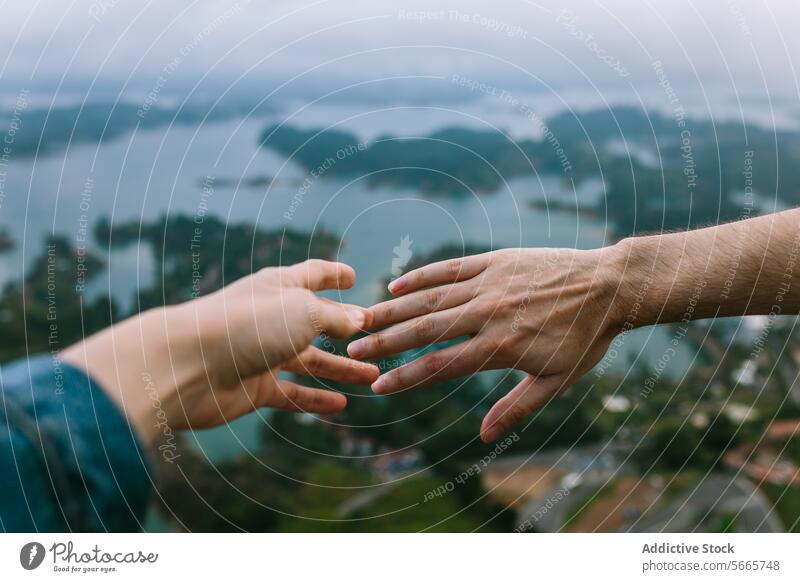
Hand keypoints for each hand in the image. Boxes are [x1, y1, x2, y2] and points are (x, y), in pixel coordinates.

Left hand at [63, 260, 378, 443]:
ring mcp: (262, 353)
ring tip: (371, 375)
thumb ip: (336, 318)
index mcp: (280, 288)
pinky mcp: (253, 386)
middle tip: (376, 340)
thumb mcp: (303, 313)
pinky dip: (316, 399)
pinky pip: (292, 393)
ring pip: (310, 361)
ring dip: (340, 368)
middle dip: (347, 330)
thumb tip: (361, 320)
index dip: (334, 274)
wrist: (186, 366)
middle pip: (316, 322)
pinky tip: (341, 405)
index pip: (313, 275)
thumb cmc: (245, 326)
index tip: (353, 276)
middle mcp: (272, 318)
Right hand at [347, 247, 624, 441]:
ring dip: (393, 309)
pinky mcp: (495, 260)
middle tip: (353, 350)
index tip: (379, 387)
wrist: (610, 286)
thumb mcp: (557, 380)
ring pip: (430, 297)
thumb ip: (517, 407)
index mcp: (501, 346)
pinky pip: (450, 267)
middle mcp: (487, 313)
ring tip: (364, 319)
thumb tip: (486, 437)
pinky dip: (422, 276)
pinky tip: (397, 285)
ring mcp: (489, 283)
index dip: (406, 378)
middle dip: (385, 343)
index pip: (440, 365)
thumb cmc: (584, 337)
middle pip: (424, 329)